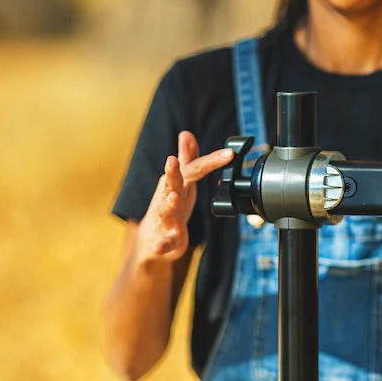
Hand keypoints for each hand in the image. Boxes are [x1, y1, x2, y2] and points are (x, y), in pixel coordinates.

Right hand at [137, 131, 233, 262]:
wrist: (152, 238)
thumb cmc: (170, 206)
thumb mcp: (181, 182)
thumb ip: (187, 159)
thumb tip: (187, 134)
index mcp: (176, 184)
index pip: (194, 169)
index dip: (211, 160)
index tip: (229, 153)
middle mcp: (168, 198)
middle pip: (170, 183)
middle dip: (172, 172)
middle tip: (173, 160)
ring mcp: (164, 219)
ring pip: (165, 210)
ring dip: (169, 204)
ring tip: (174, 198)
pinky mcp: (163, 240)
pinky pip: (162, 243)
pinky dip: (161, 245)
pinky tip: (160, 247)